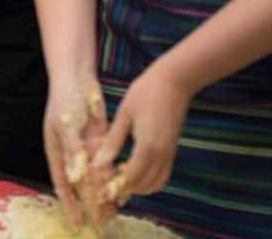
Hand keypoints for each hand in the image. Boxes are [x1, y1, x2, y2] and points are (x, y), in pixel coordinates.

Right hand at [43, 78, 111, 227]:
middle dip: (90, 203)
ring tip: (115, 212)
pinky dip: (112, 176)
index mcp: (56, 151)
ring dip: (104, 192)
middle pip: (81, 184)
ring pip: (95, 176)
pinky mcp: (98, 141)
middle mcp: (70, 154)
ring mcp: (84, 148)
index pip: (62, 183)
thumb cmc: (65, 99)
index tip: (78, 222)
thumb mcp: (66, 125)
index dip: (70, 204)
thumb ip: (71, 151)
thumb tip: (74, 177)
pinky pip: (106, 163)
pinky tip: (122, 188)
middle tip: (102, 223)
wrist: (76, 78)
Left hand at [91, 62, 192, 207]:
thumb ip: (112, 141)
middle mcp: (161, 155)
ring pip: (155, 184)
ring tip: (118, 177)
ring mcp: (170, 154)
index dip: (114, 187)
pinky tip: (133, 168)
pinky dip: (149, 180)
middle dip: (124, 190)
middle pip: (143, 186)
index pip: (130, 178)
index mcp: (147, 147)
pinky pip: (162, 175)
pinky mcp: (173, 150)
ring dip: (138, 187)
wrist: (175, 81)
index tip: (99, 189)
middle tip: (106, 184)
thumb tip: (97, 163)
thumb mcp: (124, 115)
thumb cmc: (145, 93)